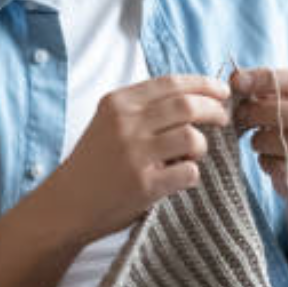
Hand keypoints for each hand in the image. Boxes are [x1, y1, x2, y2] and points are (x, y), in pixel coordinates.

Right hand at [48, 74, 231, 241]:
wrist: (66, 204)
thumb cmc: (94, 163)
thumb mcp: (109, 123)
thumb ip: (144, 108)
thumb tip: (196, 96)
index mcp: (117, 103)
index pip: (171, 82)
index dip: (203, 84)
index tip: (221, 91)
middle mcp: (124, 124)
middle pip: (188, 105)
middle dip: (214, 110)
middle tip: (222, 119)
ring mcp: (134, 154)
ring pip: (192, 138)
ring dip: (201, 146)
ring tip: (193, 154)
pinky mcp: (144, 185)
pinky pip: (189, 172)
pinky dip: (192, 174)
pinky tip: (180, 178)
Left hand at [230, 67, 287, 204]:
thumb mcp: (286, 102)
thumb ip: (265, 87)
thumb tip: (236, 78)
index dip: (266, 79)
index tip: (236, 83)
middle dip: (263, 111)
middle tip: (241, 115)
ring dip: (262, 139)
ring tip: (254, 139)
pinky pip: (286, 169)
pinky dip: (267, 162)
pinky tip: (265, 158)